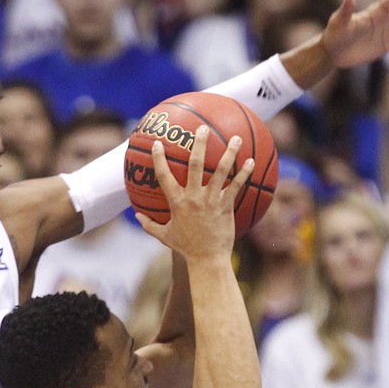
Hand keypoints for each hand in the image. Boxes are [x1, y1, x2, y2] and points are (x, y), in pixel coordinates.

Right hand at [133, 127, 251, 264]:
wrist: (206, 259)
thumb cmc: (185, 248)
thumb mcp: (164, 236)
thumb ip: (149, 224)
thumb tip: (137, 216)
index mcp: (176, 202)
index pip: (164, 176)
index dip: (159, 159)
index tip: (158, 144)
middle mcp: (193, 197)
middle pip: (196, 164)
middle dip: (199, 144)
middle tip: (203, 128)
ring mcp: (211, 200)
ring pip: (221, 171)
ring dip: (229, 152)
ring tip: (236, 138)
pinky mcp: (226, 206)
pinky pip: (237, 185)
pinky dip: (244, 172)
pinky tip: (251, 161)